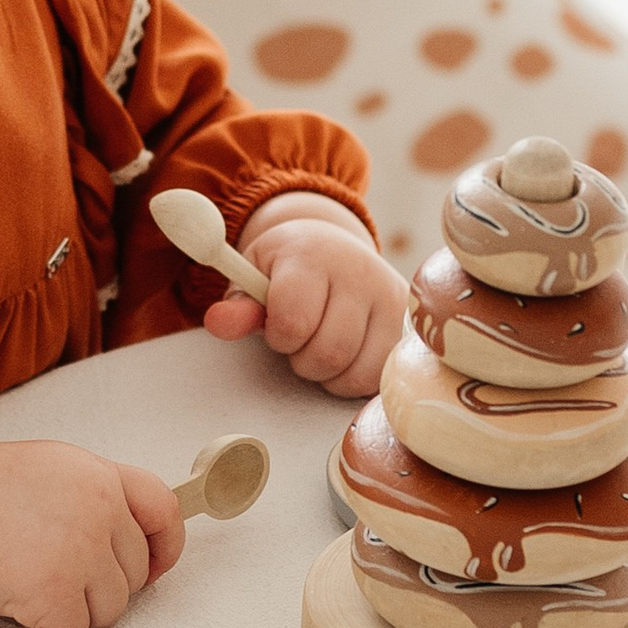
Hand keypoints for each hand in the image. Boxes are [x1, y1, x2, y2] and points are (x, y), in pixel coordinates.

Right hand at [0, 440, 183, 627]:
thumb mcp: (49, 466)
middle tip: (52, 571)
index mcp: (100, 476)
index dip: (164, 547)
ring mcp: (79, 554)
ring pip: (111, 610)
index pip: (164, 512)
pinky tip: (17, 601)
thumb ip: (94, 493)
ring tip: (31, 582)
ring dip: (76, 609)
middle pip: (133, 575)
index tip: (153, 567)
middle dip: (100, 584)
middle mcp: (100, 512)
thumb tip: (129, 537)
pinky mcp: (54, 593)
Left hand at [202, 202, 406, 396]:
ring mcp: (390, 298)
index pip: (293, 320)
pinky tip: (346, 355)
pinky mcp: (409, 324)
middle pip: (328, 352)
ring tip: (322, 345)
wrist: (334, 248)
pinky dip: (355, 378)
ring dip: (329, 374)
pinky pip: (379, 377)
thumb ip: (239, 306)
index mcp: (312, 256)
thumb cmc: (287, 270)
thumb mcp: (254, 277)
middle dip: (303, 358)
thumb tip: (218, 323)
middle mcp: (359, 272)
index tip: (278, 324)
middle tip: (300, 339)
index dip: (279, 335)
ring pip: (357, 371)